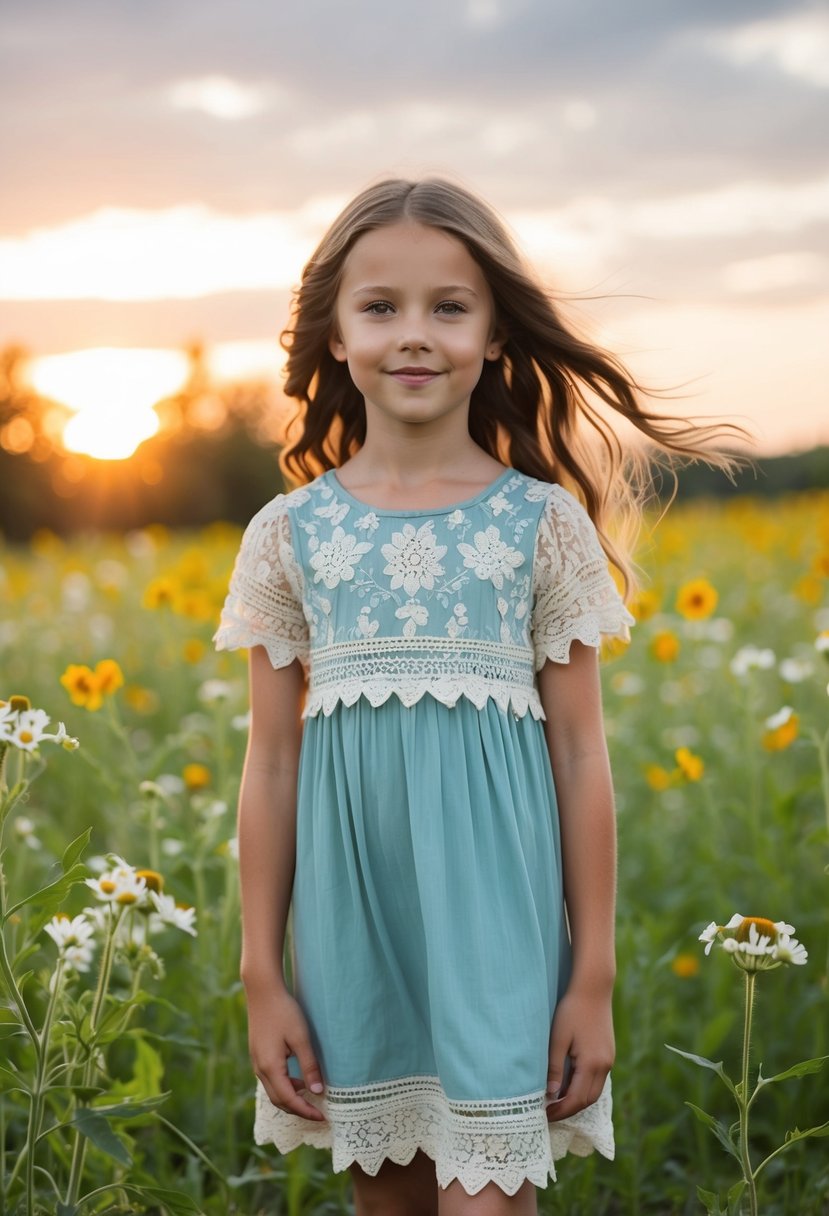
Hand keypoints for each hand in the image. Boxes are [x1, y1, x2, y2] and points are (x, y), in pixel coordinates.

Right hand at [246, 983, 326, 1121]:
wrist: (263, 991)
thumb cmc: (284, 1012)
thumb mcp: (301, 1038)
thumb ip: (309, 1066)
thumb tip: (318, 1091)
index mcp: (270, 1067)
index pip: (289, 1100)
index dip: (305, 1111)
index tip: (322, 1117)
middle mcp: (260, 1069)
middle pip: (278, 1100)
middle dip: (298, 1109)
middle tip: (318, 1113)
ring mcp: (256, 1062)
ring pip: (273, 1091)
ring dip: (291, 1098)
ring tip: (311, 1096)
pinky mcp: (258, 1055)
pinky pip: (270, 1079)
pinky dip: (285, 1086)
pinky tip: (298, 1079)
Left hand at [546, 986, 614, 1122]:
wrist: (593, 989)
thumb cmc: (572, 1010)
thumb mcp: (558, 1039)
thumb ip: (555, 1068)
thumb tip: (551, 1094)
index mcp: (592, 1063)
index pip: (576, 1099)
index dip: (560, 1111)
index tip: (544, 1115)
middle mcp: (604, 1066)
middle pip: (588, 1100)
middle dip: (569, 1110)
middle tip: (549, 1113)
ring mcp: (609, 1060)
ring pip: (594, 1091)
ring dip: (576, 1100)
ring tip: (556, 1101)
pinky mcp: (608, 1054)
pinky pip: (597, 1079)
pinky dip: (583, 1087)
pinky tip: (569, 1084)